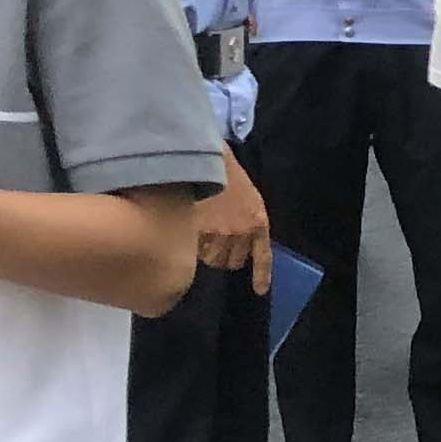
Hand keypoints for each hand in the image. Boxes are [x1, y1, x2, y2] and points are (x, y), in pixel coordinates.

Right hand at [196, 156, 271, 291]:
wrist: (203, 150)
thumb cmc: (223, 168)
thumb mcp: (244, 193)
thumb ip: (244, 216)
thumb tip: (237, 239)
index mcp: (258, 219)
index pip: (263, 255)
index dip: (261, 275)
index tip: (259, 291)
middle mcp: (241, 230)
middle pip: (231, 261)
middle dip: (221, 256)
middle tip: (210, 246)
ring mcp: (218, 230)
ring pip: (209, 258)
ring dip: (201, 252)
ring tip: (191, 236)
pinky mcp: (196, 228)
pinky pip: (191, 250)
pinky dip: (184, 246)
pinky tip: (178, 238)